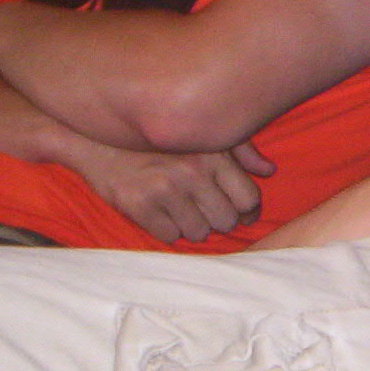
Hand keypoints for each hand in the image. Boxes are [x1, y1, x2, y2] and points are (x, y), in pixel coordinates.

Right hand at [59, 137, 275, 245]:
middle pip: (225, 220)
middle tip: (206, 210)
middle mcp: (191, 172)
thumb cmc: (159, 135)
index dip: (246, 210)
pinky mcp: (137, 205)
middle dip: (218, 219)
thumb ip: (241, 150)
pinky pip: (169, 237)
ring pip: (198, 233)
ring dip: (193, 226)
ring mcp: (163, 189)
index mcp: (212, 154)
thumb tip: (269, 171)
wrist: (100, 136)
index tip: (239, 211)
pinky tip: (162, 213)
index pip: (247, 199)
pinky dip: (168, 230)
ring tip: (182, 210)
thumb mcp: (203, 133)